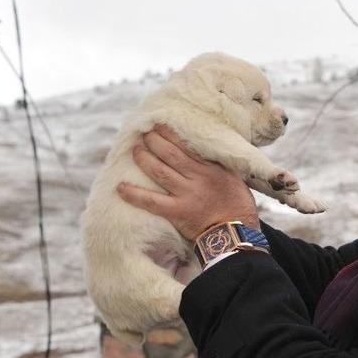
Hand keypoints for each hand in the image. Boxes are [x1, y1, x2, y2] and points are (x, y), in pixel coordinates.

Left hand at [116, 125, 259, 240]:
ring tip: (135, 150)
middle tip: (144, 133)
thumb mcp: (234, 177)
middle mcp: (197, 177)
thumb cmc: (237, 204)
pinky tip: (120, 187)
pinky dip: (134, 194)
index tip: (159, 125)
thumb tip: (206, 150)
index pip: (187, 145)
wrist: (237, 232)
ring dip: (144, 159)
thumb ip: (219, 164)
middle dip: (155, 141)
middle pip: (170, 154)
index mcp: (212, 167)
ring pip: (159, 171)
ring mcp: (186, 194)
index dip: (170, 133)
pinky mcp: (177, 212)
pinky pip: (151, 201)